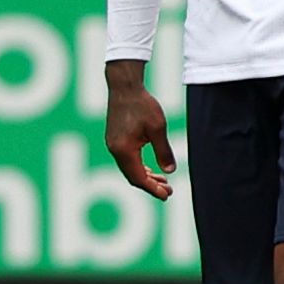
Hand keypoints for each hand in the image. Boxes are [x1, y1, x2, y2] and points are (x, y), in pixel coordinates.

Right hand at [103, 62, 175, 199]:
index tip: (166, 196)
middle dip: (150, 185)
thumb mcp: (158, 128)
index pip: (138, 178)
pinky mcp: (115, 139)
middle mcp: (115, 150)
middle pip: (132, 176)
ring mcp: (113, 145)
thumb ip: (163, 151)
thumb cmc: (143, 105)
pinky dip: (139, 167)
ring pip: (129, 169)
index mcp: (124, 150)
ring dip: (146, 177)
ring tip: (164, 182)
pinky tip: (151, 169)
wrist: (125, 87)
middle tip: (169, 191)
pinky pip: (127, 160)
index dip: (152, 189)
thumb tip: (170, 172)